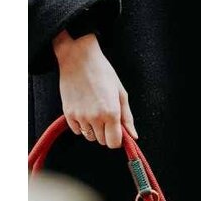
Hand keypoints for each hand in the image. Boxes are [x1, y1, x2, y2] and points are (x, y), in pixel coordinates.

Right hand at [53, 31, 137, 147]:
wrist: (78, 57)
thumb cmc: (103, 73)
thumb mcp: (121, 94)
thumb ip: (127, 118)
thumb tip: (133, 136)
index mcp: (111, 113)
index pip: (114, 143)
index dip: (116, 139)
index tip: (116, 131)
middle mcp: (95, 118)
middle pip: (102, 141)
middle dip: (106, 133)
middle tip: (105, 118)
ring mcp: (80, 116)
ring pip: (90, 137)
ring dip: (94, 130)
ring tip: (94, 113)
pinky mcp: (68, 113)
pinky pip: (77, 131)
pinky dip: (81, 126)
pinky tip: (84, 112)